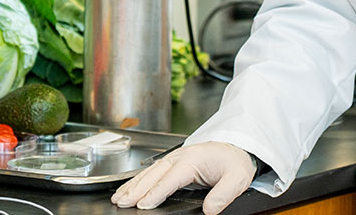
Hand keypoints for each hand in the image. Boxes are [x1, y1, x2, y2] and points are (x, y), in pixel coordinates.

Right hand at [111, 141, 257, 213]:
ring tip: (118, 198)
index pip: (172, 178)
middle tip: (122, 202)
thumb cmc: (235, 162)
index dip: (156, 192)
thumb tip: (210, 210)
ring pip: (149, 172)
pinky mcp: (173, 162)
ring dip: (133, 185)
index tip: (144, 204)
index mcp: (194, 159)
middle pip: (154, 174)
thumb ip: (223, 195)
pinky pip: (152, 172)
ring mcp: (175, 158)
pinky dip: (138, 180)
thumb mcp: (237, 179)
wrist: (236, 148)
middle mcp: (181, 156)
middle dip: (137, 189)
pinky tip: (129, 189)